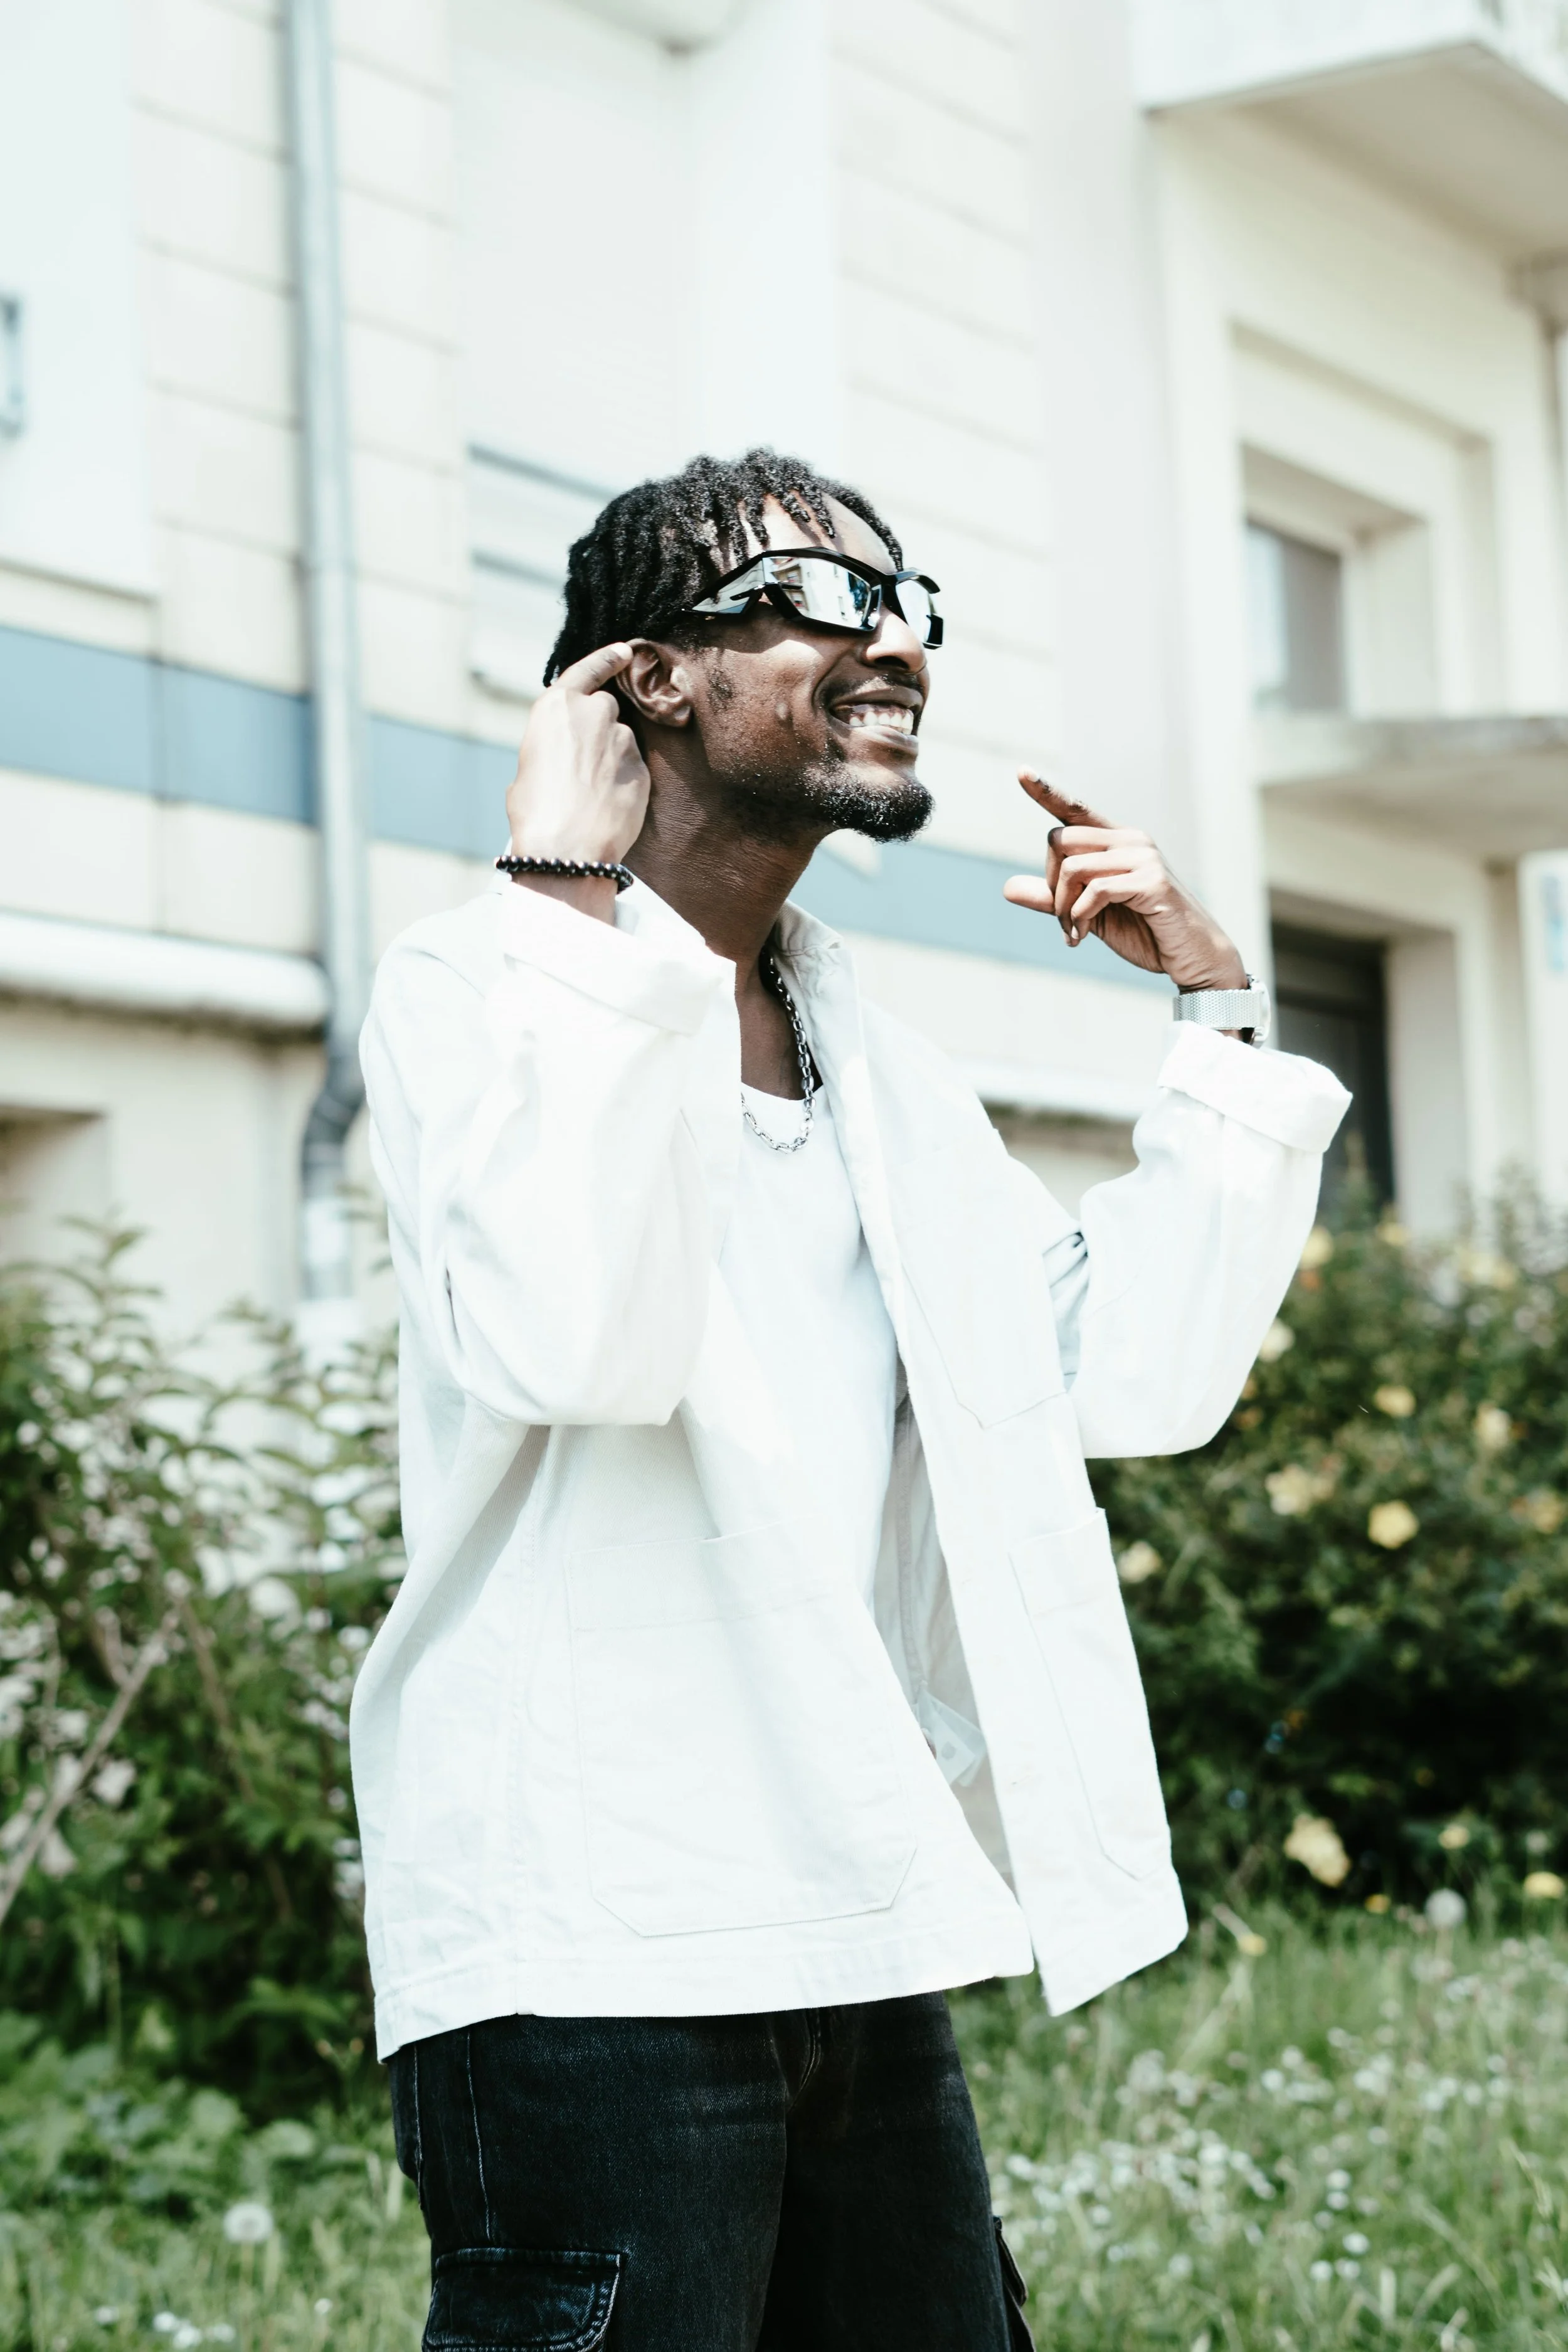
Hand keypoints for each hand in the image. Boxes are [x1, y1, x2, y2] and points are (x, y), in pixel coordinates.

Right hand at [505, 643, 649, 866]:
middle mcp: (593, 713)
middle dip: (598, 729)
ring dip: (610, 759)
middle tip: (581, 765)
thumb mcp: (526, 769)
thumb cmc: (535, 812)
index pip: (588, 670)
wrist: (567, 848)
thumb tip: (559, 755)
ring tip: (591, 794)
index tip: (625, 652)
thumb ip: (549, 746)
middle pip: (605, 709)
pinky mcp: (641, 768)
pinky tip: (607, 805)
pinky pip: (633, 768)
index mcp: (557, 707)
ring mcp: (622, 739)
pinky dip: (623, 782)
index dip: (607, 660)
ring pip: (621, 741)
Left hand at [1002, 773, 1246, 991]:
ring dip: (1062, 908)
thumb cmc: (1144, 932)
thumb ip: (1052, 901)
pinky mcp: (1152, 881)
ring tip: (1073, 933)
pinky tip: (1082, 937)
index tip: (1021, 771)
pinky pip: (1095, 889)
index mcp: (1117, 841)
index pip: (1075, 810)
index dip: (1046, 792)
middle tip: (1062, 920)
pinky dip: (1079, 916)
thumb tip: (1007, 889)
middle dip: (1049, 885)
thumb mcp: (1087, 915)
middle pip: (1060, 839)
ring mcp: (1144, 857)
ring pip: (1073, 867)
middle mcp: (1131, 839)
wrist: (1191, 956)